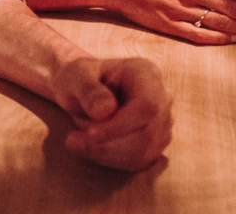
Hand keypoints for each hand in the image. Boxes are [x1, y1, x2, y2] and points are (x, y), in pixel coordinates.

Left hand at [52, 57, 171, 170]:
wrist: (83, 89)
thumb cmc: (79, 78)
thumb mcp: (75, 75)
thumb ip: (88, 89)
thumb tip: (105, 110)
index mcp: (146, 73)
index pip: (146, 106)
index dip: (120, 126)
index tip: (89, 135)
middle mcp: (162, 97)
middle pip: (147, 133)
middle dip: (109, 144)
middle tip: (73, 142)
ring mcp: (162, 122)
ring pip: (144, 151)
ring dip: (108, 154)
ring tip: (77, 143)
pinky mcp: (155, 142)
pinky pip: (140, 161)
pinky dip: (113, 160)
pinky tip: (92, 149)